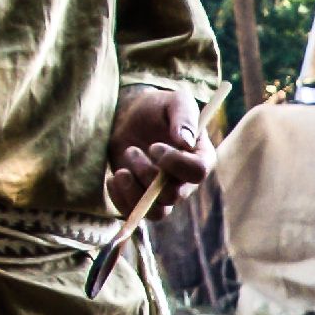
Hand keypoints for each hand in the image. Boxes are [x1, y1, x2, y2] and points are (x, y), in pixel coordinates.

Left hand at [105, 85, 212, 220]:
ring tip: (121, 170)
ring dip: (134, 192)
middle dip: (147, 173)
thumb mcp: (174, 101)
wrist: (132, 117)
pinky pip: (135, 214)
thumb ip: (184, 116)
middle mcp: (186, 181)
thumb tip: (186, 141)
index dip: (175, 162)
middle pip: (174, 195)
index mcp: (201, 157)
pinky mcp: (143, 199)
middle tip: (131, 150)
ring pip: (157, 213)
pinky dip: (120, 199)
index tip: (153, 146)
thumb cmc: (158, 107)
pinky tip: (113, 178)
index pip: (198, 171)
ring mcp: (164, 194)